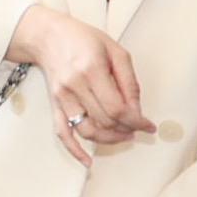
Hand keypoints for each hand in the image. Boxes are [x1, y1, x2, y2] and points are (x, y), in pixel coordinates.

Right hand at [9, 5, 154, 165]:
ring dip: (108, 139)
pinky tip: (87, 161)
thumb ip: (128, 81)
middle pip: (104, 120)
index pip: (117, 108)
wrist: (48, 35)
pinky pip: (62, 132)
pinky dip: (74, 150)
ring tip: (122, 136)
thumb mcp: (115, 51)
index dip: (136, 122)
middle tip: (137, 127)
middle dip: (126, 128)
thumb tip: (137, 110)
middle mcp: (74, 86)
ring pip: (87, 130)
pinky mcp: (54, 104)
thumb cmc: (83, 39)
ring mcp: (62, 97)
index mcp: (91, 70)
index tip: (147, 126)